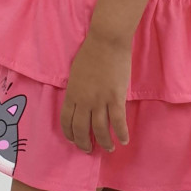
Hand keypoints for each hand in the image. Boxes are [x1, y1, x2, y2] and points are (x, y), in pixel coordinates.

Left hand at [60, 29, 131, 153]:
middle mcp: (83, 101)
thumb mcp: (76, 73)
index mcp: (71, 94)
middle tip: (89, 150)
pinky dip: (121, 133)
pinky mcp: (116, 98)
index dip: (70, 134)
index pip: (66, 120)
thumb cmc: (90, 52)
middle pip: (81, 129)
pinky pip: (118, 121)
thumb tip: (80, 101)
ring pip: (100, 129)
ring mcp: (100, 100)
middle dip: (84, 143)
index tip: (74, 140)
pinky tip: (123, 140)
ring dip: (104, 142)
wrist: (106, 41)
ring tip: (108, 148)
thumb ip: (76, 90)